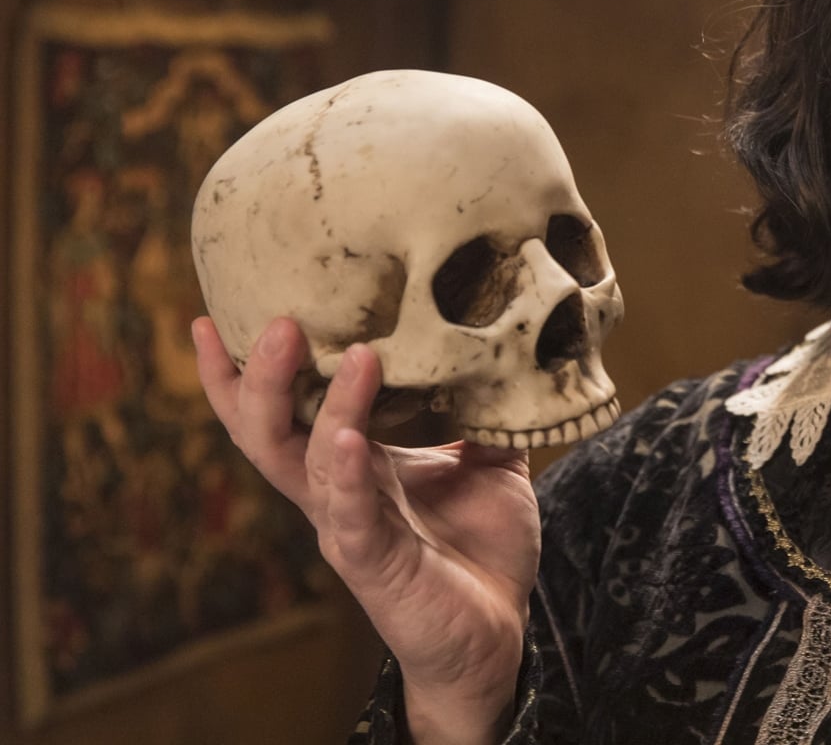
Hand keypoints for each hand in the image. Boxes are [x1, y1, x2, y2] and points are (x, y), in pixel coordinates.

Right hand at [195, 317, 537, 744]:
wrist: (499, 631)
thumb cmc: (481, 547)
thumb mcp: (489, 464)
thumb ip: (484, 411)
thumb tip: (502, 350)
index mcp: (353, 464)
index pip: (284, 412)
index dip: (240, 373)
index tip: (210, 317)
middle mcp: (335, 492)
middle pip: (269, 433)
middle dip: (261, 378)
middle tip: (277, 320)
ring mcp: (349, 529)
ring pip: (309, 465)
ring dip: (328, 407)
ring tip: (353, 354)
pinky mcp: (374, 566)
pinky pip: (351, 517)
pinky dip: (346, 476)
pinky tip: (347, 440)